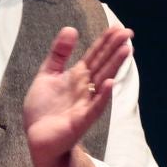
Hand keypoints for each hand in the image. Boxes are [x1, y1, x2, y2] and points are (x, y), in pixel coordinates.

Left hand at [23, 25, 132, 166]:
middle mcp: (85, 87)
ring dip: (115, 66)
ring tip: (126, 50)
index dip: (105, 41)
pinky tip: (111, 83)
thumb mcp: (47, 74)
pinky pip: (94, 107)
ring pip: (103, 81)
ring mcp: (85, 103)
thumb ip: (59, 53)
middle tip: (128, 33)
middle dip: (115, 48)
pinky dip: (103, 95)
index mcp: (77, 76)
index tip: (118, 27)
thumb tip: (71, 28)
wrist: (38, 138)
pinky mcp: (81, 120)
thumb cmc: (44, 109)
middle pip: (102, 64)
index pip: (95, 55)